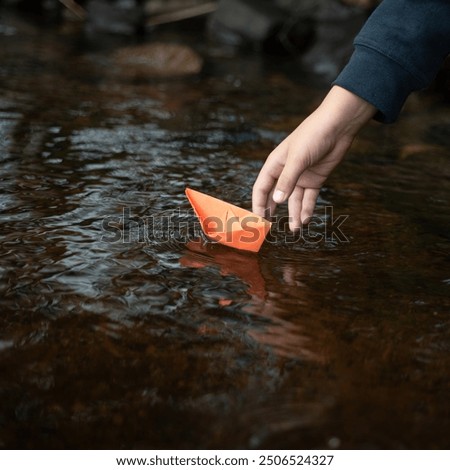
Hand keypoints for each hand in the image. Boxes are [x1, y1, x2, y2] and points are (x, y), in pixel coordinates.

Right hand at [252, 86, 375, 230]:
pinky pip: (309, 198)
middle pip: (276, 196)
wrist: (337, 126)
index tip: (259, 219)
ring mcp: (301, 177)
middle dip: (274, 212)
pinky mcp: (315, 180)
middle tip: (272, 229)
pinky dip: (307, 208)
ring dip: (293, 214)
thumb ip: (287, 180)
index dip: (259, 203)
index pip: (262, 188)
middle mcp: (286, 173)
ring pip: (294, 200)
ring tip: (295, 230)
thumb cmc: (312, 136)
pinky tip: (306, 220)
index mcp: (275, 164)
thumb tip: (277, 201)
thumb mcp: (297, 158)